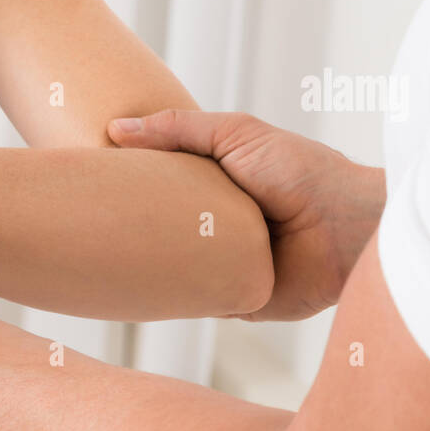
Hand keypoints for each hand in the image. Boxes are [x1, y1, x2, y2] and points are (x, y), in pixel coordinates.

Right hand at [108, 111, 385, 320]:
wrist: (349, 227)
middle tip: (79, 222)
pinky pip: (193, 301)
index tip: (86, 180)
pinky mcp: (236, 300)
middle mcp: (216, 229)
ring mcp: (225, 266)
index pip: (159, 189)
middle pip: (157, 230)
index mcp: (214, 190)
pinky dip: (171, 297)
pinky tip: (135, 289)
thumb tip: (115, 129)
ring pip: (170, 269)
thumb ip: (178, 129)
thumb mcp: (235, 134)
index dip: (126, 186)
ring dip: (142, 266)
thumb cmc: (303, 171)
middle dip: (125, 228)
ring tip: (93, 257)